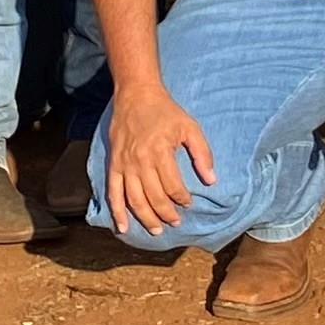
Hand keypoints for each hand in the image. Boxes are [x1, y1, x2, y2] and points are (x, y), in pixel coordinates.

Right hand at [102, 82, 215, 236]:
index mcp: (160, 151)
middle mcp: (140, 161)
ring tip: (156, 230)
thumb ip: (202, 154)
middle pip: (154, 197)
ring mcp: (125, 164)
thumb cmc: (166, 111)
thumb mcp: (190, 127)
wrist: (136, 95)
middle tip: (175, 222)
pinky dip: (116, 212)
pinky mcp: (114, 164)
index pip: (172, 186)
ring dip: (146, 218)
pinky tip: (122, 227)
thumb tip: (211, 179)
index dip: (182, 199)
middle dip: (166, 214)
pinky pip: (113, 193)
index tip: (188, 203)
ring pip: (134, 199)